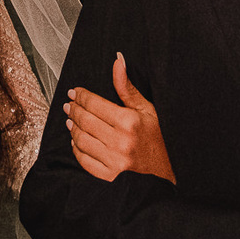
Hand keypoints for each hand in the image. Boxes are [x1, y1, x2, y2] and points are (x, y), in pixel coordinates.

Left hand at [64, 52, 175, 183]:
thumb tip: (117, 61)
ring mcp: (115, 162)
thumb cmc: (159, 137)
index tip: (74, 92)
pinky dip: (77, 150)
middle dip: (74, 110)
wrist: (169, 170)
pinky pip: (85, 162)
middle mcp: (120, 142)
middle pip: (85, 121)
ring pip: (82, 140)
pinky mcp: (111, 177)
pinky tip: (76, 141)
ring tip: (70, 120)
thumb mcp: (146, 109)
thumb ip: (127, 87)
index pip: (94, 104)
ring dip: (73, 128)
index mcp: (129, 122)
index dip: (81, 96)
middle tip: (69, 104)